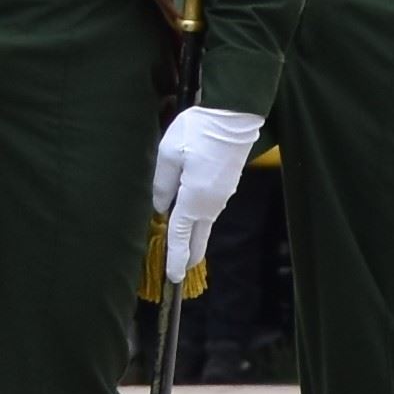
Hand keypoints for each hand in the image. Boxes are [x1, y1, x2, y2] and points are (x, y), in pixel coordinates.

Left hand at [149, 103, 264, 286]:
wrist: (234, 115)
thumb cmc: (198, 131)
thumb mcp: (169, 154)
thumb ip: (162, 184)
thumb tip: (160, 208)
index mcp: (194, 199)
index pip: (180, 236)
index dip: (174, 258)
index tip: (171, 278)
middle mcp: (211, 203)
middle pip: (198, 238)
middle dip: (187, 256)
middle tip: (178, 273)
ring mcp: (222, 196)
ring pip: (204, 224)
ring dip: (193, 237)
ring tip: (181, 249)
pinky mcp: (227, 186)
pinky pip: (210, 210)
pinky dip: (200, 221)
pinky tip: (192, 220)